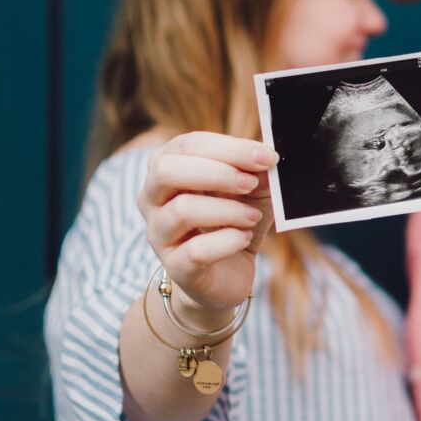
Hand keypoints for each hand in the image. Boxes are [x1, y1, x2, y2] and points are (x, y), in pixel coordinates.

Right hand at [137, 131, 277, 322]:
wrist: (227, 275)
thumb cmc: (234, 221)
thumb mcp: (252, 190)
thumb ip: (257, 171)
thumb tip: (267, 157)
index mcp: (167, 168)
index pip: (188, 145)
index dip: (230, 148)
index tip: (267, 157)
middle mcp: (152, 198)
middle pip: (167, 170)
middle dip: (218, 173)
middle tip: (251, 183)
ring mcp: (159, 234)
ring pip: (182, 210)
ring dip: (228, 210)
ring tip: (252, 217)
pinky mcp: (175, 267)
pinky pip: (197, 251)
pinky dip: (228, 241)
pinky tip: (244, 238)